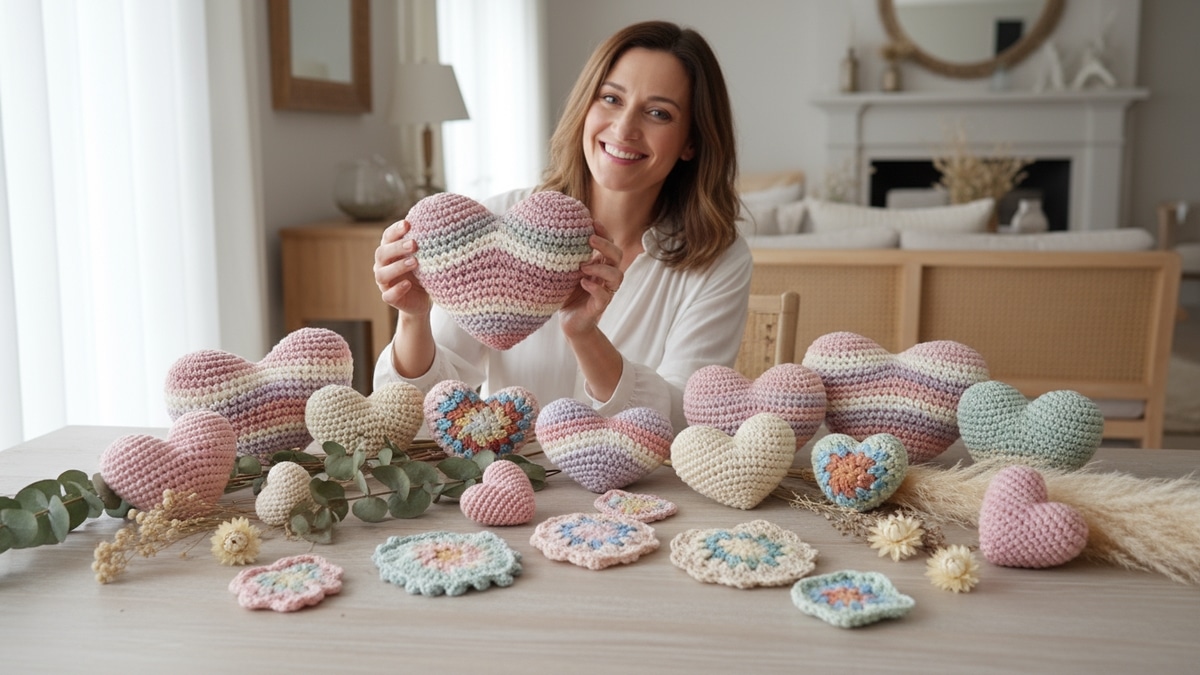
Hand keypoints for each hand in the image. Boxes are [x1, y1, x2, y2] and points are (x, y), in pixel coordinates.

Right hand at [373, 220, 431, 316]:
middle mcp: (383, 265)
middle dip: (397, 248)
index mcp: (390, 250)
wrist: (423, 298)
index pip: (387, 237)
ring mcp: (385, 283)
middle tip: (414, 244)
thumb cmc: (423, 270)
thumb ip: (425, 242)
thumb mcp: (425, 256)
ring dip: (397, 267)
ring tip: (415, 262)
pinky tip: (408, 284)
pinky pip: (388, 295)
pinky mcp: (390, 298)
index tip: (407, 224)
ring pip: (382, 274)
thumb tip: (439, 221)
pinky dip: (397, 289)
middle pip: (381, 253)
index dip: (395, 230)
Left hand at [560, 221, 624, 337]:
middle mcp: (606, 277)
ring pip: (617, 276)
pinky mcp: (599, 307)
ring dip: (602, 268)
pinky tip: (583, 282)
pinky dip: (595, 288)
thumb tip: (552, 230)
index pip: (610, 245)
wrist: (569, 323)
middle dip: (606, 245)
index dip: (605, 233)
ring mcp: (605, 292)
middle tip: (590, 239)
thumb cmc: (566, 294)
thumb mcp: (565, 271)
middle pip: (618, 256)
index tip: (592, 222)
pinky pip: (604, 296)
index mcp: (600, 265)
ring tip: (583, 266)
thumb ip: (566, 256)